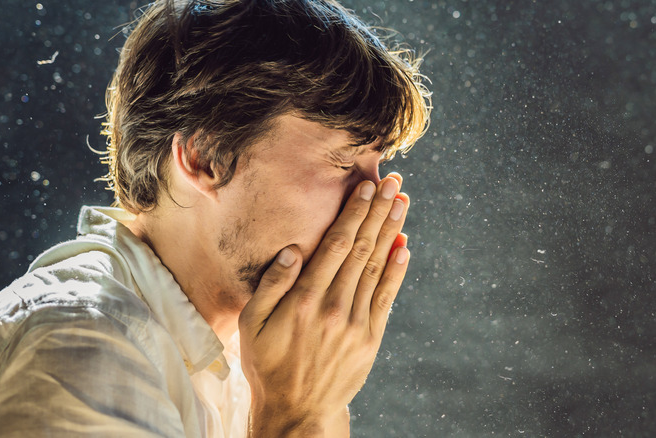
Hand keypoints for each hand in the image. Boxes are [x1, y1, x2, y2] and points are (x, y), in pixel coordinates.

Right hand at [239, 175, 409, 436]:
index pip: (335, 245)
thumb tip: (292, 250)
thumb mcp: (251, 325)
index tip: (366, 187)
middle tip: (393, 182)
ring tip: (401, 203)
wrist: (297, 410)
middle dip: (378, 211)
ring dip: (391, 232)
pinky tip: (404, 247)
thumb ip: (271, 285)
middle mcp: (334, 306)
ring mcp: (356, 323)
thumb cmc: (268, 363)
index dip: (353, 213)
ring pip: (376, 267)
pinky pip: (386, 297)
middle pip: (362, 248)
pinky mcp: (370, 338)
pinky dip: (396, 271)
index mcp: (304, 299)